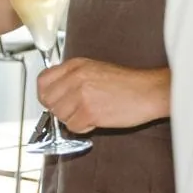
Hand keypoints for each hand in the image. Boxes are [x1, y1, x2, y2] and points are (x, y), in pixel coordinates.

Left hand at [36, 59, 169, 132]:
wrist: (149, 91)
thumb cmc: (127, 83)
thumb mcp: (95, 69)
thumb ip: (73, 77)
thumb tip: (55, 93)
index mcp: (76, 65)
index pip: (43, 80)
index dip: (46, 94)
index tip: (53, 101)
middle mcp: (76, 77)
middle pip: (48, 101)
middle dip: (59, 109)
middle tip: (74, 111)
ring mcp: (82, 94)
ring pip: (59, 116)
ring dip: (72, 119)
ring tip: (90, 113)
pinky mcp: (89, 111)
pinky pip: (73, 127)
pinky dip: (83, 128)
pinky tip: (96, 120)